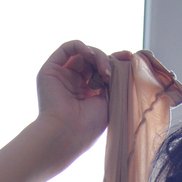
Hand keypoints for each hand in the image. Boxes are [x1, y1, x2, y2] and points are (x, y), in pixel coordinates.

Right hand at [35, 41, 130, 165]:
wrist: (66, 134)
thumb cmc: (88, 126)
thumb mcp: (108, 101)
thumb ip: (113, 82)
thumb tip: (122, 63)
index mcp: (88, 93)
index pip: (102, 70)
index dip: (116, 61)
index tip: (130, 58)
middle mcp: (74, 83)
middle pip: (94, 60)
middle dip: (107, 60)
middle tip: (111, 74)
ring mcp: (62, 76)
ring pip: (83, 53)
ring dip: (97, 56)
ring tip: (104, 71)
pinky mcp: (50, 70)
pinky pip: (67, 48)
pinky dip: (81, 46)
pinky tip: (90, 56)